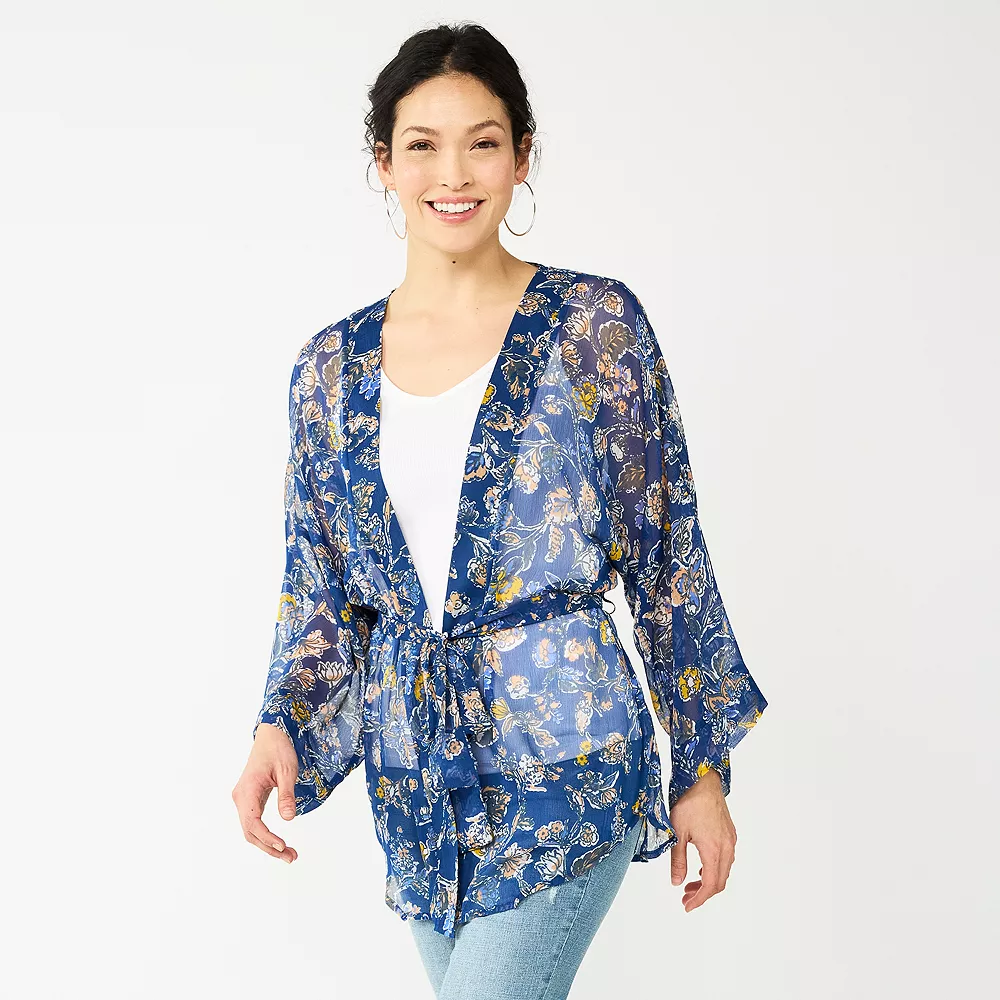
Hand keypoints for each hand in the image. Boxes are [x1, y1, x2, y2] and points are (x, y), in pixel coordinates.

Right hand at [231, 723, 299, 863]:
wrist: (271, 734)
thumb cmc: (279, 749)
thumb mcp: (287, 770)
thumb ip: (286, 795)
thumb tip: (288, 819)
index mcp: (246, 791)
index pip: (253, 823)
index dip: (267, 838)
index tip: (283, 846)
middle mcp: (241, 798)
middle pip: (250, 832)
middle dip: (269, 847)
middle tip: (291, 857)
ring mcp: (244, 799)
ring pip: (251, 830)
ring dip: (268, 844)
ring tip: (290, 854)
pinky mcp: (250, 799)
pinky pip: (255, 822)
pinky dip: (266, 835)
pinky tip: (280, 842)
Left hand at [668, 768, 735, 910]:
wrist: (703, 779)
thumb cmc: (689, 802)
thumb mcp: (678, 832)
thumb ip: (678, 860)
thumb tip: (676, 882)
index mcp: (714, 850)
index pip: (710, 885)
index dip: (699, 900)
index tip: (687, 906)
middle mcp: (727, 847)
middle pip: (719, 882)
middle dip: (703, 893)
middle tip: (686, 898)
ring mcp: (730, 840)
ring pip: (724, 871)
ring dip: (709, 881)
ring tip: (691, 885)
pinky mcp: (729, 832)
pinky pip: (726, 859)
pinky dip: (714, 868)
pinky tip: (701, 867)